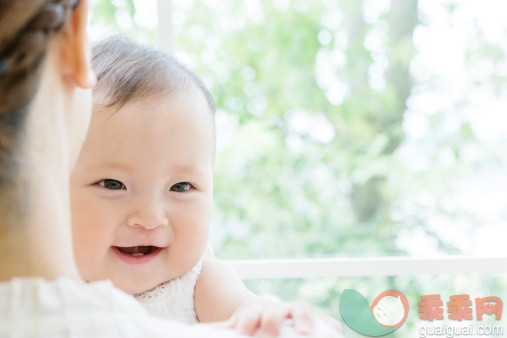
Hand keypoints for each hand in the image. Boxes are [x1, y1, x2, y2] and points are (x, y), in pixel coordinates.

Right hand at [213, 296, 341, 336]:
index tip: (304, 333)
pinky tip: (202, 331)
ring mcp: (252, 315)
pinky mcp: (234, 322)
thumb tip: (338, 329)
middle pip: (273, 312)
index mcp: (291, 312)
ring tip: (241, 332)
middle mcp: (272, 311)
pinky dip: (214, 329)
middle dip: (271, 321)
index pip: (300, 309)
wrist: (255, 313)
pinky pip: (222, 326)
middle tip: (268, 333)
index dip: (303, 320)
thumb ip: (320, 325)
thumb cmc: (282, 322)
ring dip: (245, 323)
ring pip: (248, 316)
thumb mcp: (296, 320)